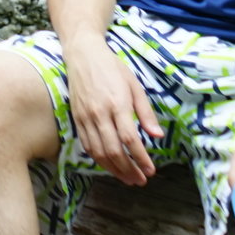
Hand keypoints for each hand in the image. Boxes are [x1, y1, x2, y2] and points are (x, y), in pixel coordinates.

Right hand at [66, 42, 163, 186]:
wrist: (82, 54)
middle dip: (128, 170)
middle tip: (141, 180)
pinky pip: (87, 145)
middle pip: (113, 150)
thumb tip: (157, 135)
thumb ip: (145, 112)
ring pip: (98, 152)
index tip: (151, 170)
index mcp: (117, 103)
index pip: (130, 138)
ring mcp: (85, 117)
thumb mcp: (135, 85)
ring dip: (114, 169)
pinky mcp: (76, 118)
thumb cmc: (112, 67)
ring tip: (127, 179)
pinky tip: (109, 165)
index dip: (141, 158)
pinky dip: (98, 159)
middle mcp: (99, 113)